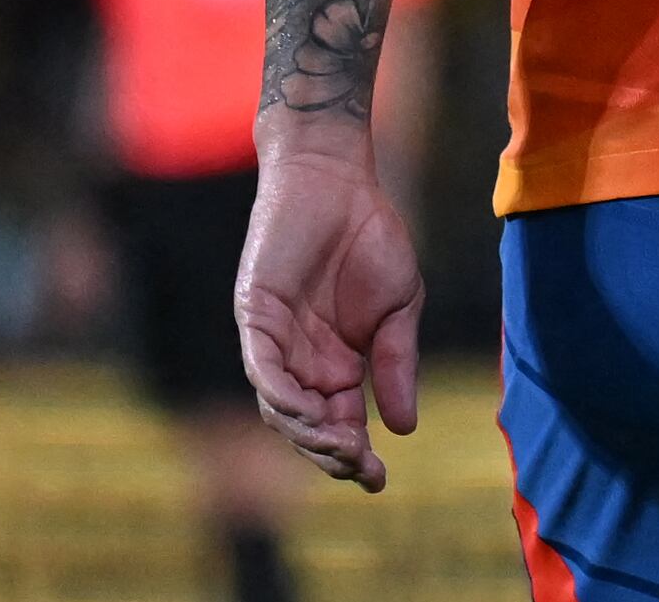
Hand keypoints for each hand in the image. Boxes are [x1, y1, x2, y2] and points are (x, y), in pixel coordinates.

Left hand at [234, 137, 422, 489]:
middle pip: (306, 426)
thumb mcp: (401, 307)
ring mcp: (275, 341)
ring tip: (338, 447)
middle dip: (331, 453)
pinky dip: (279, 393)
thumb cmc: (371, 238)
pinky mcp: (255, 316)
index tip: (378, 479)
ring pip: (280, 406)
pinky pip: (261, 367)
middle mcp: (301, 362)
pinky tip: (304, 409)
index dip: (355, 456)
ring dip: (306, 432)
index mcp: (336, 365)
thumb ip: (397, 364)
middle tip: (360, 468)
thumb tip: (403, 427)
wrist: (339, 180)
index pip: (339, 424)